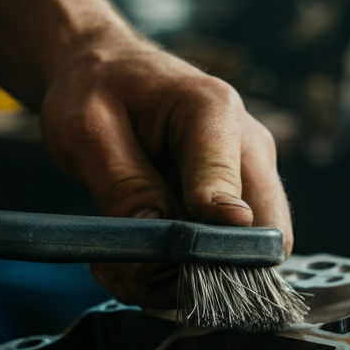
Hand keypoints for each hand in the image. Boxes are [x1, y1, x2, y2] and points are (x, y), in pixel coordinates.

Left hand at [40, 32, 292, 307]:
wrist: (105, 71)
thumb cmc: (96, 89)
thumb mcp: (87, 132)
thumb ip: (126, 191)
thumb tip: (156, 256)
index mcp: (214, 113)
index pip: (236, 198)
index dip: (206, 245)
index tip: (164, 262)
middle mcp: (247, 147)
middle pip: (262, 240)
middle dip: (200, 273)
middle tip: (133, 273)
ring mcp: (247, 179)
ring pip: (243, 259)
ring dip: (181, 279)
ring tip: (121, 262)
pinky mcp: (234, 204)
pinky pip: (224, 258)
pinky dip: (176, 274)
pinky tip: (134, 257)